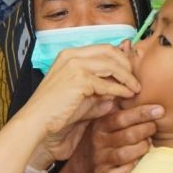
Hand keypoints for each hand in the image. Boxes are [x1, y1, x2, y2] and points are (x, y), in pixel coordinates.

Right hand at [19, 44, 139, 160]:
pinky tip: (126, 96)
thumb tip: (121, 87)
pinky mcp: (79, 79)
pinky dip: (120, 90)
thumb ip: (100, 88)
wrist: (37, 124)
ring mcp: (74, 65)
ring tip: (135, 89)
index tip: (131, 72)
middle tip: (135, 80)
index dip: (120, 58)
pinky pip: (107, 83)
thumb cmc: (56, 113)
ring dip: (127, 77)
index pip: (102, 48)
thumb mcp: (82, 95)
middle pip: (110, 51)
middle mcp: (71, 55)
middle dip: (126, 65)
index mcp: (69, 55)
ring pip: (111, 64)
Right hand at [65, 104, 163, 172]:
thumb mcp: (101, 124)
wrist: (80, 169)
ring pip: (127, 154)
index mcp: (99, 126)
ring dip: (142, 148)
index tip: (160, 110)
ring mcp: (100, 160)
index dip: (142, 113)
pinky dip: (132, 167)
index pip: (122, 118)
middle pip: (128, 135)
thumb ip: (115, 111)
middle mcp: (99, 142)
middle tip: (154, 127)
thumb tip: (137, 91)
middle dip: (146, 130)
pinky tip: (137, 161)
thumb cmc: (98, 141)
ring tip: (148, 144)